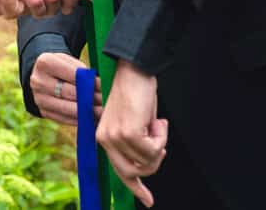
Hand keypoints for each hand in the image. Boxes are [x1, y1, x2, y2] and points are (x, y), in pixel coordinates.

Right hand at [30, 52, 99, 125]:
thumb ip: (81, 71)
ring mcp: (39, 99)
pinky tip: (92, 117)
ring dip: (88, 111)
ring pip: (68, 108)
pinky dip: (80, 119)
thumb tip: (100, 85)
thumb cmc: (61, 66)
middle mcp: (39, 81)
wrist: (41, 75)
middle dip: (91, 97)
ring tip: (103, 111)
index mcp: (45, 63)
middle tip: (107, 101)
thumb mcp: (68, 61)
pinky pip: (65, 119)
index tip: (105, 86)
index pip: (73, 74)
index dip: (91, 81)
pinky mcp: (43, 112)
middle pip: (70, 93)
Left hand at [96, 61, 167, 206]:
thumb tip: (147, 164)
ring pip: (147, 160)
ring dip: (160, 144)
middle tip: (161, 143)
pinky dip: (161, 138)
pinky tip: (158, 121)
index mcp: (104, 138)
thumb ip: (136, 144)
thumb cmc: (137, 93)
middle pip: (135, 171)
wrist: (135, 70)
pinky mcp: (128, 133)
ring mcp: (115, 137)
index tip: (149, 202)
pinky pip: (153, 150)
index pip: (120, 171)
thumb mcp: (134, 122)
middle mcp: (105, 140)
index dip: (136, 188)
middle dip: (154, 162)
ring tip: (157, 124)